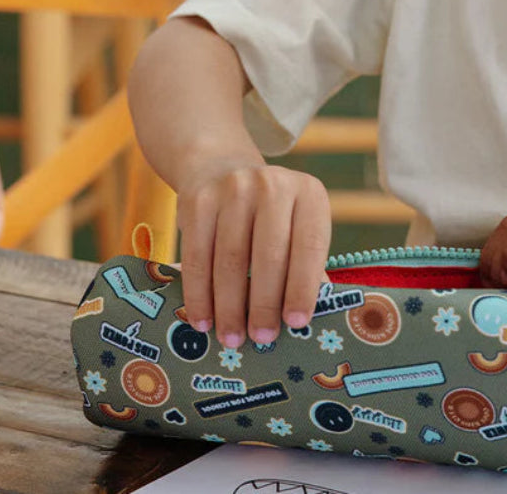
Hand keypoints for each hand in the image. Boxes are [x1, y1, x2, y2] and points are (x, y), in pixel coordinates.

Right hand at [177, 163, 331, 348]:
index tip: (296, 323)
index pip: (309, 245)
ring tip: (232, 337)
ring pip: (230, 259)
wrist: (222, 169)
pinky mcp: (199, 200)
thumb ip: (304, 265)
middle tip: (262, 338)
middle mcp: (272, 184)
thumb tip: (305, 323)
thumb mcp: (297, 226)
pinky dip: (199, 294)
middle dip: (264, 304)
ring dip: (230, 306)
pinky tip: (203, 319)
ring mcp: (233, 188)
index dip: (303, 287)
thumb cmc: (270, 214)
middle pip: (268, 255)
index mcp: (308, 193)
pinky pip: (197, 255)